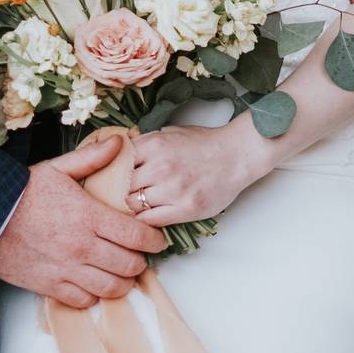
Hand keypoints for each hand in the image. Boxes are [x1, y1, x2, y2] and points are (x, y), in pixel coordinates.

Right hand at [0, 135, 167, 308]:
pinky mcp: (50, 285)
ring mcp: (67, 269)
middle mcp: (81, 245)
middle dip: (140, 261)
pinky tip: (95, 282)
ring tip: (122, 272)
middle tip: (139, 254)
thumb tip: (118, 142)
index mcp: (88, 215)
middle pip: (129, 264)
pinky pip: (85, 300)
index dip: (153, 240)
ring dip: (123, 281)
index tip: (157, 240)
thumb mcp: (57, 168)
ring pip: (111, 287)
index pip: (135, 235)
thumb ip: (91, 158)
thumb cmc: (21, 192)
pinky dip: (95, 295)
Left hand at [127, 125, 255, 227]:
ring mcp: (172, 190)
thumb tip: (121, 150)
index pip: (118, 163)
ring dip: (134, 206)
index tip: (116, 177)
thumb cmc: (205, 143)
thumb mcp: (170, 132)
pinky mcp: (185, 209)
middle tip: (125, 193)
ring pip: (134, 205)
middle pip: (123, 186)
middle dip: (123, 189)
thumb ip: (146, 142)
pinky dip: (145, 220)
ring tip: (139, 204)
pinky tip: (149, 215)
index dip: (116, 171)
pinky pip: (151, 220)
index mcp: (154, 145)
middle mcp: (160, 167)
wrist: (237, 155)